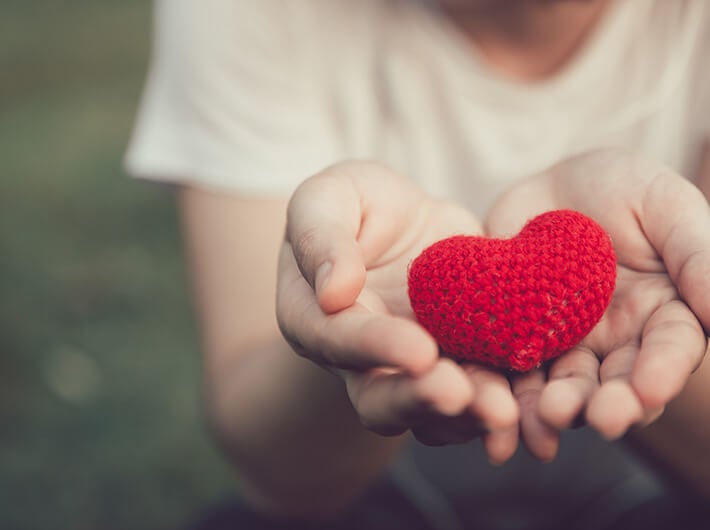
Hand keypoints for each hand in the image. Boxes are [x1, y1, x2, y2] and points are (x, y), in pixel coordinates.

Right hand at [277, 161, 518, 461]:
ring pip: (431, 412)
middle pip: (380, 398)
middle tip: (461, 396)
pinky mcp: (454, 363)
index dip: (377, 348)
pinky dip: (500, 401)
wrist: (398, 222)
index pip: (339, 340)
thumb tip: (333, 293)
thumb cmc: (351, 205)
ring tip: (504, 411)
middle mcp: (357, 359)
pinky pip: (474, 395)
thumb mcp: (326, 199)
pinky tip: (529, 400)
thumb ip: (320, 238)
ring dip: (466, 416)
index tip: (420, 351)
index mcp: (315, 318)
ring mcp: (407, 369)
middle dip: (421, 400)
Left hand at [486, 148, 709, 459]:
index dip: (661, 372)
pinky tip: (499, 412)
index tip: (648, 390)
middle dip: (610, 403)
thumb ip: (697, 255)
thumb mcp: (665, 205)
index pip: (671, 349)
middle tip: (601, 420)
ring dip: (558, 407)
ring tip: (548, 417)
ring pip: (564, 385)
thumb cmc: (619, 186)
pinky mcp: (518, 338)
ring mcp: (566, 343)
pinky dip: (508, 393)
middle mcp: (619, 340)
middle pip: (617, 381)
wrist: (549, 186)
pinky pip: (512, 370)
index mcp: (665, 313)